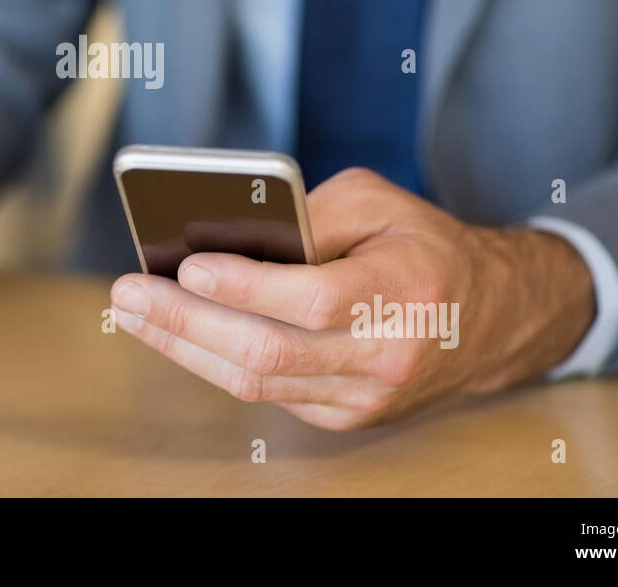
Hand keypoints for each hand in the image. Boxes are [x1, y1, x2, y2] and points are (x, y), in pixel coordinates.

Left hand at [110, 167, 595, 429]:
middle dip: (185, 323)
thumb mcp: (377, 201)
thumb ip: (307, 214)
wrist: (489, 318)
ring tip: (134, 312)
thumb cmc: (422, 245)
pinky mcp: (348, 415)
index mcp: (403, 290)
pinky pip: (269, 391)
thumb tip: (226, 237)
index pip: (311, 299)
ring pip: (258, 380)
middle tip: (127, 293)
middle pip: (268, 350)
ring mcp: (366, 396)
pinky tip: (181, 333)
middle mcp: (387, 354)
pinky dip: (217, 361)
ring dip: (186, 346)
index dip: (244, 286)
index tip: (186, 267)